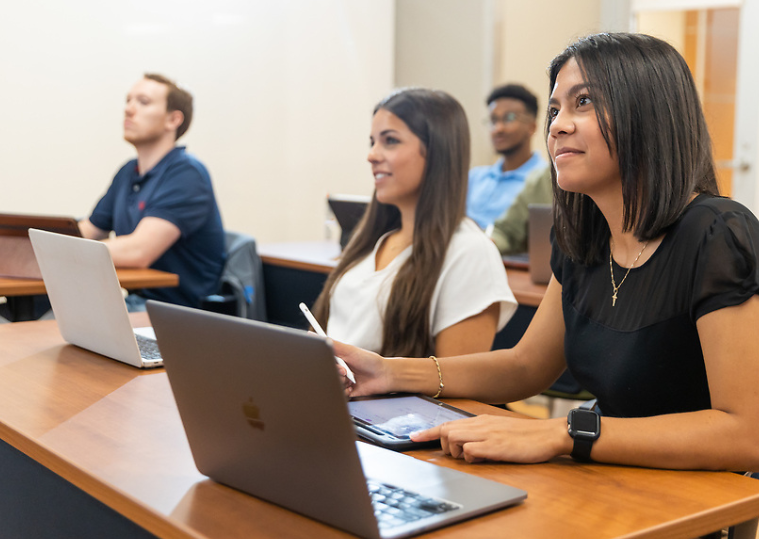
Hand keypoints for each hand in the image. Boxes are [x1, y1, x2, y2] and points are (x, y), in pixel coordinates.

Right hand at [331, 340, 392, 396]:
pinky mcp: (348, 393)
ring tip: (349, 381)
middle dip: (336, 375)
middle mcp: (340, 371)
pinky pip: (339, 395)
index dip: (330, 366)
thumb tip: (316, 335)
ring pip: (332, 385)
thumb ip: (333, 344)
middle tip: (345, 373)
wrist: (384, 376)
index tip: (339, 366)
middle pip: (328, 375)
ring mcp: (344, 382)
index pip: (326, 363)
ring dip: (340, 384)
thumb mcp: (349, 350)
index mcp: (339, 360)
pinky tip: (351, 388)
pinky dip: (344, 392)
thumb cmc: (370, 361)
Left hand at [410, 415, 569, 463]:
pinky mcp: (496, 446)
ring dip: (457, 451)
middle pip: (446, 431)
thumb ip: (480, 433)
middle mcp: (481, 424)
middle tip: (462, 454)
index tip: (414, 438)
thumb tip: (465, 444)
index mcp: (480, 420)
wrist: (548, 434)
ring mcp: (487, 435)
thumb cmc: (525, 436)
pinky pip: (471, 450)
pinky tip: (485, 457)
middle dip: (445, 446)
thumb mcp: (498, 430)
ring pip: (454, 438)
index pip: (448, 424)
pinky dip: (471, 456)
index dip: (429, 432)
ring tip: (475, 455)